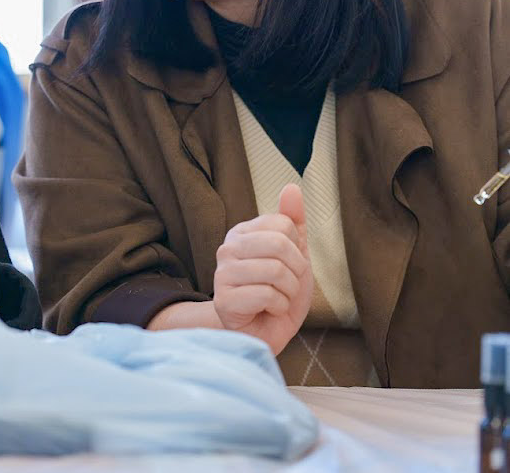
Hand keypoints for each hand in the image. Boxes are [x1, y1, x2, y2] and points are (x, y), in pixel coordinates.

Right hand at [212, 183, 312, 353]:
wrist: (261, 332)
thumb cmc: (277, 292)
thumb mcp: (294, 255)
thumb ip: (292, 221)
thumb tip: (292, 187)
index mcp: (242, 233)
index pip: (283, 225)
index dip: (297, 250)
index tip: (288, 267)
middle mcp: (227, 248)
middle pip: (280, 245)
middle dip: (296, 272)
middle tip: (286, 286)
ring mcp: (222, 274)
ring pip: (277, 272)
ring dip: (288, 293)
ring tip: (276, 300)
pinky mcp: (224, 300)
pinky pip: (268, 295)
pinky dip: (278, 308)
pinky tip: (266, 311)